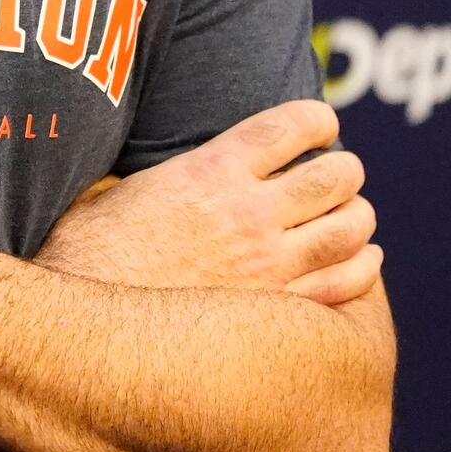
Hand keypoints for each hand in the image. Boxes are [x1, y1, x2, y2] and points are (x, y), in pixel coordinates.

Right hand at [33, 100, 380, 306]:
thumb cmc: (85, 258)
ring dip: (358, 214)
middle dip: (344, 169)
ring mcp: (268, 265)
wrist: (86, 333)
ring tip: (350, 212)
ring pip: (351, 227)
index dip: (316, 119)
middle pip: (336, 175)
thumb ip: (149, 172)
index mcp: (207, 171)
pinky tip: (364, 258)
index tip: (321, 123)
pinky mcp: (276, 313)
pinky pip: (346, 283)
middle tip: (336, 174)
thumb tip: (140, 155)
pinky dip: (365, 266)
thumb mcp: (107, 192)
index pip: (288, 127)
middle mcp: (247, 213)